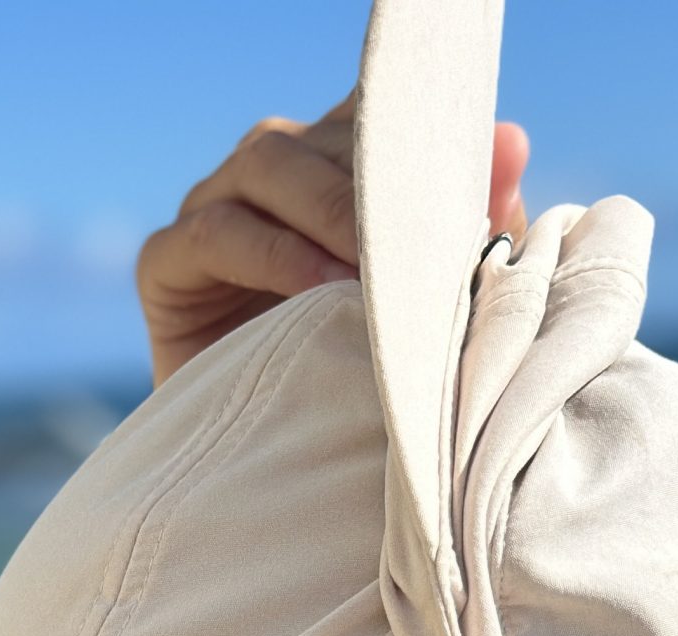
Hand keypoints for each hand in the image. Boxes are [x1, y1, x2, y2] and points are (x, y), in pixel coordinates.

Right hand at [136, 91, 530, 385]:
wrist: (277, 478)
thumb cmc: (364, 383)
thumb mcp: (435, 303)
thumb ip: (472, 223)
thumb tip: (512, 138)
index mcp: (332, 169)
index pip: (370, 115)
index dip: (411, 130)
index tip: (472, 164)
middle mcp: (270, 175)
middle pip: (320, 139)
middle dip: (377, 183)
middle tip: (425, 238)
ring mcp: (211, 209)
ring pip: (265, 165)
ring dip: (326, 212)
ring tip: (373, 271)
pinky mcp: (165, 264)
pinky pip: (212, 232)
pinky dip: (269, 253)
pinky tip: (317, 292)